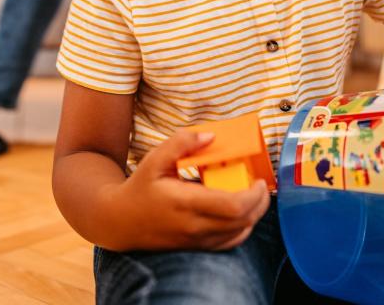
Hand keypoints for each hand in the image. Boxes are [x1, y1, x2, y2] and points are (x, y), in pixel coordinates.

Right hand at [109, 130, 269, 250]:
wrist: (122, 222)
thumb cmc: (140, 188)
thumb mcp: (154, 159)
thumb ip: (181, 143)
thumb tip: (210, 136)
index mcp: (186, 203)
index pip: (233, 206)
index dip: (253, 194)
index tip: (258, 179)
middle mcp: (195, 226)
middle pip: (243, 221)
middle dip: (260, 202)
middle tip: (261, 184)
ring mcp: (198, 241)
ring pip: (240, 233)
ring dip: (254, 214)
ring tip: (254, 194)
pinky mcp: (198, 247)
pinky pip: (230, 242)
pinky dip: (243, 228)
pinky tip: (243, 213)